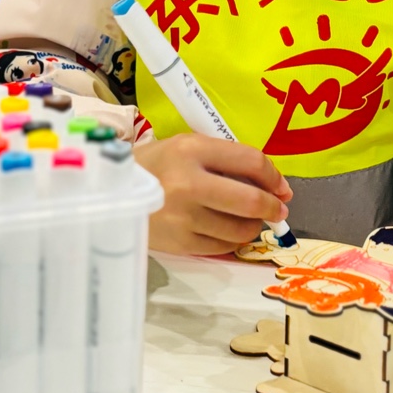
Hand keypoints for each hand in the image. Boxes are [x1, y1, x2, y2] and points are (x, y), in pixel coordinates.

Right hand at [135, 133, 292, 255]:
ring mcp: (184, 217)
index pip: (250, 161)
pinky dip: (233, 240)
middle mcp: (189, 183)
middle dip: (273, 207)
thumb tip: (272, 185)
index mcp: (191, 149)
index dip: (274, 176)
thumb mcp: (186, 147)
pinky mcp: (179, 243)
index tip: (281, 187)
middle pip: (251, 200)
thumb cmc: (155, 166)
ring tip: (249, 221)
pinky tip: (228, 231)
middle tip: (278, 210)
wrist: (111, 194)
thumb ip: (226, 160)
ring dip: (254, 226)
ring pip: (241, 229)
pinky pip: (222, 246)